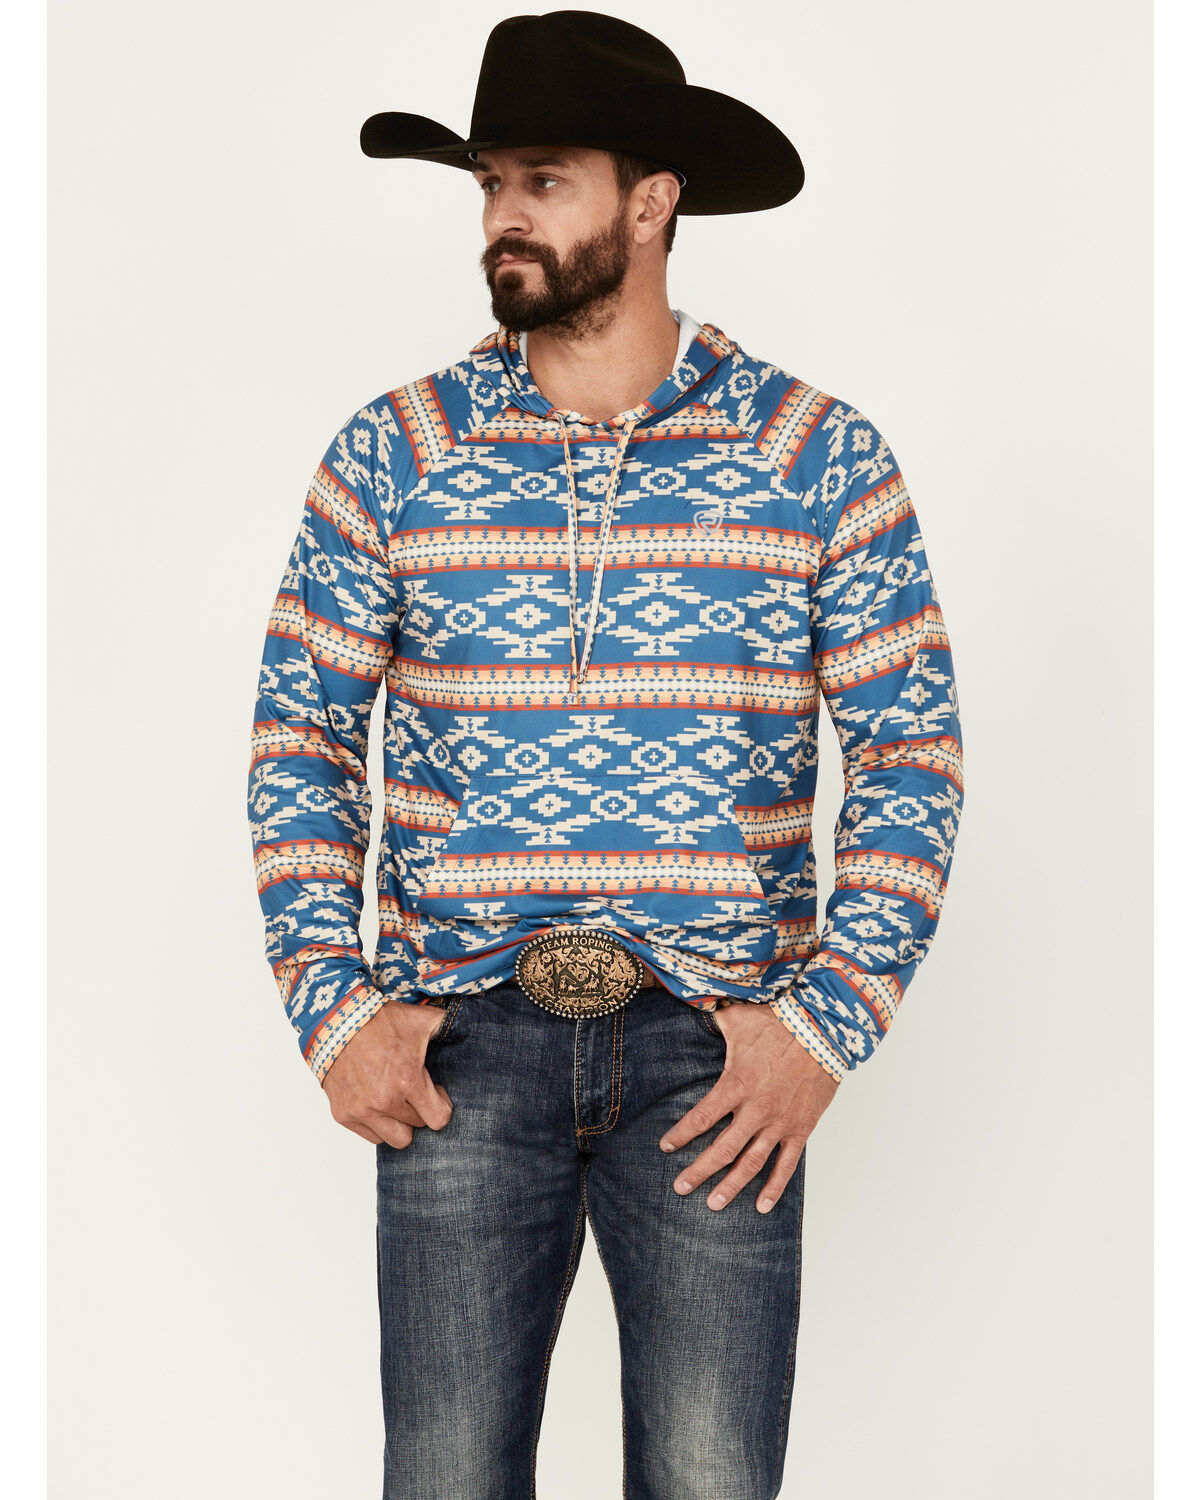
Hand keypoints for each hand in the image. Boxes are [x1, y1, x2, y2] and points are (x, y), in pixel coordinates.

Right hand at [321, 1000, 453, 1147]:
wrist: (336, 1021)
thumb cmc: (380, 1020)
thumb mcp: (422, 1019)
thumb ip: (450, 1026)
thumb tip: (471, 1026)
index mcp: (408, 1080)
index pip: (438, 1119)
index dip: (442, 1106)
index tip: (436, 1092)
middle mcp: (385, 1100)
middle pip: (418, 1127)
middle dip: (420, 1110)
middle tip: (413, 1091)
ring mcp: (362, 1110)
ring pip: (396, 1139)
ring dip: (400, 1123)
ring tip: (397, 1101)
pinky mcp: (344, 1115)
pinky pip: (372, 1137)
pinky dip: (378, 1125)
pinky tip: (379, 1103)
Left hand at [660, 1000, 839, 1212]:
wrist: (824, 1030)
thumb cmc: (780, 1021)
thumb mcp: (739, 1018)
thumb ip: (713, 1020)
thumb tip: (694, 1006)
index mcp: (736, 1085)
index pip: (701, 1118)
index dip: (681, 1134)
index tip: (666, 1147)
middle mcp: (756, 1109)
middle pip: (721, 1149)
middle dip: (699, 1171)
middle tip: (681, 1187)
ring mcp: (780, 1122)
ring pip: (751, 1163)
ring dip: (732, 1186)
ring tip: (713, 1205)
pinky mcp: (801, 1128)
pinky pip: (787, 1164)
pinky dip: (775, 1187)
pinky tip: (762, 1206)